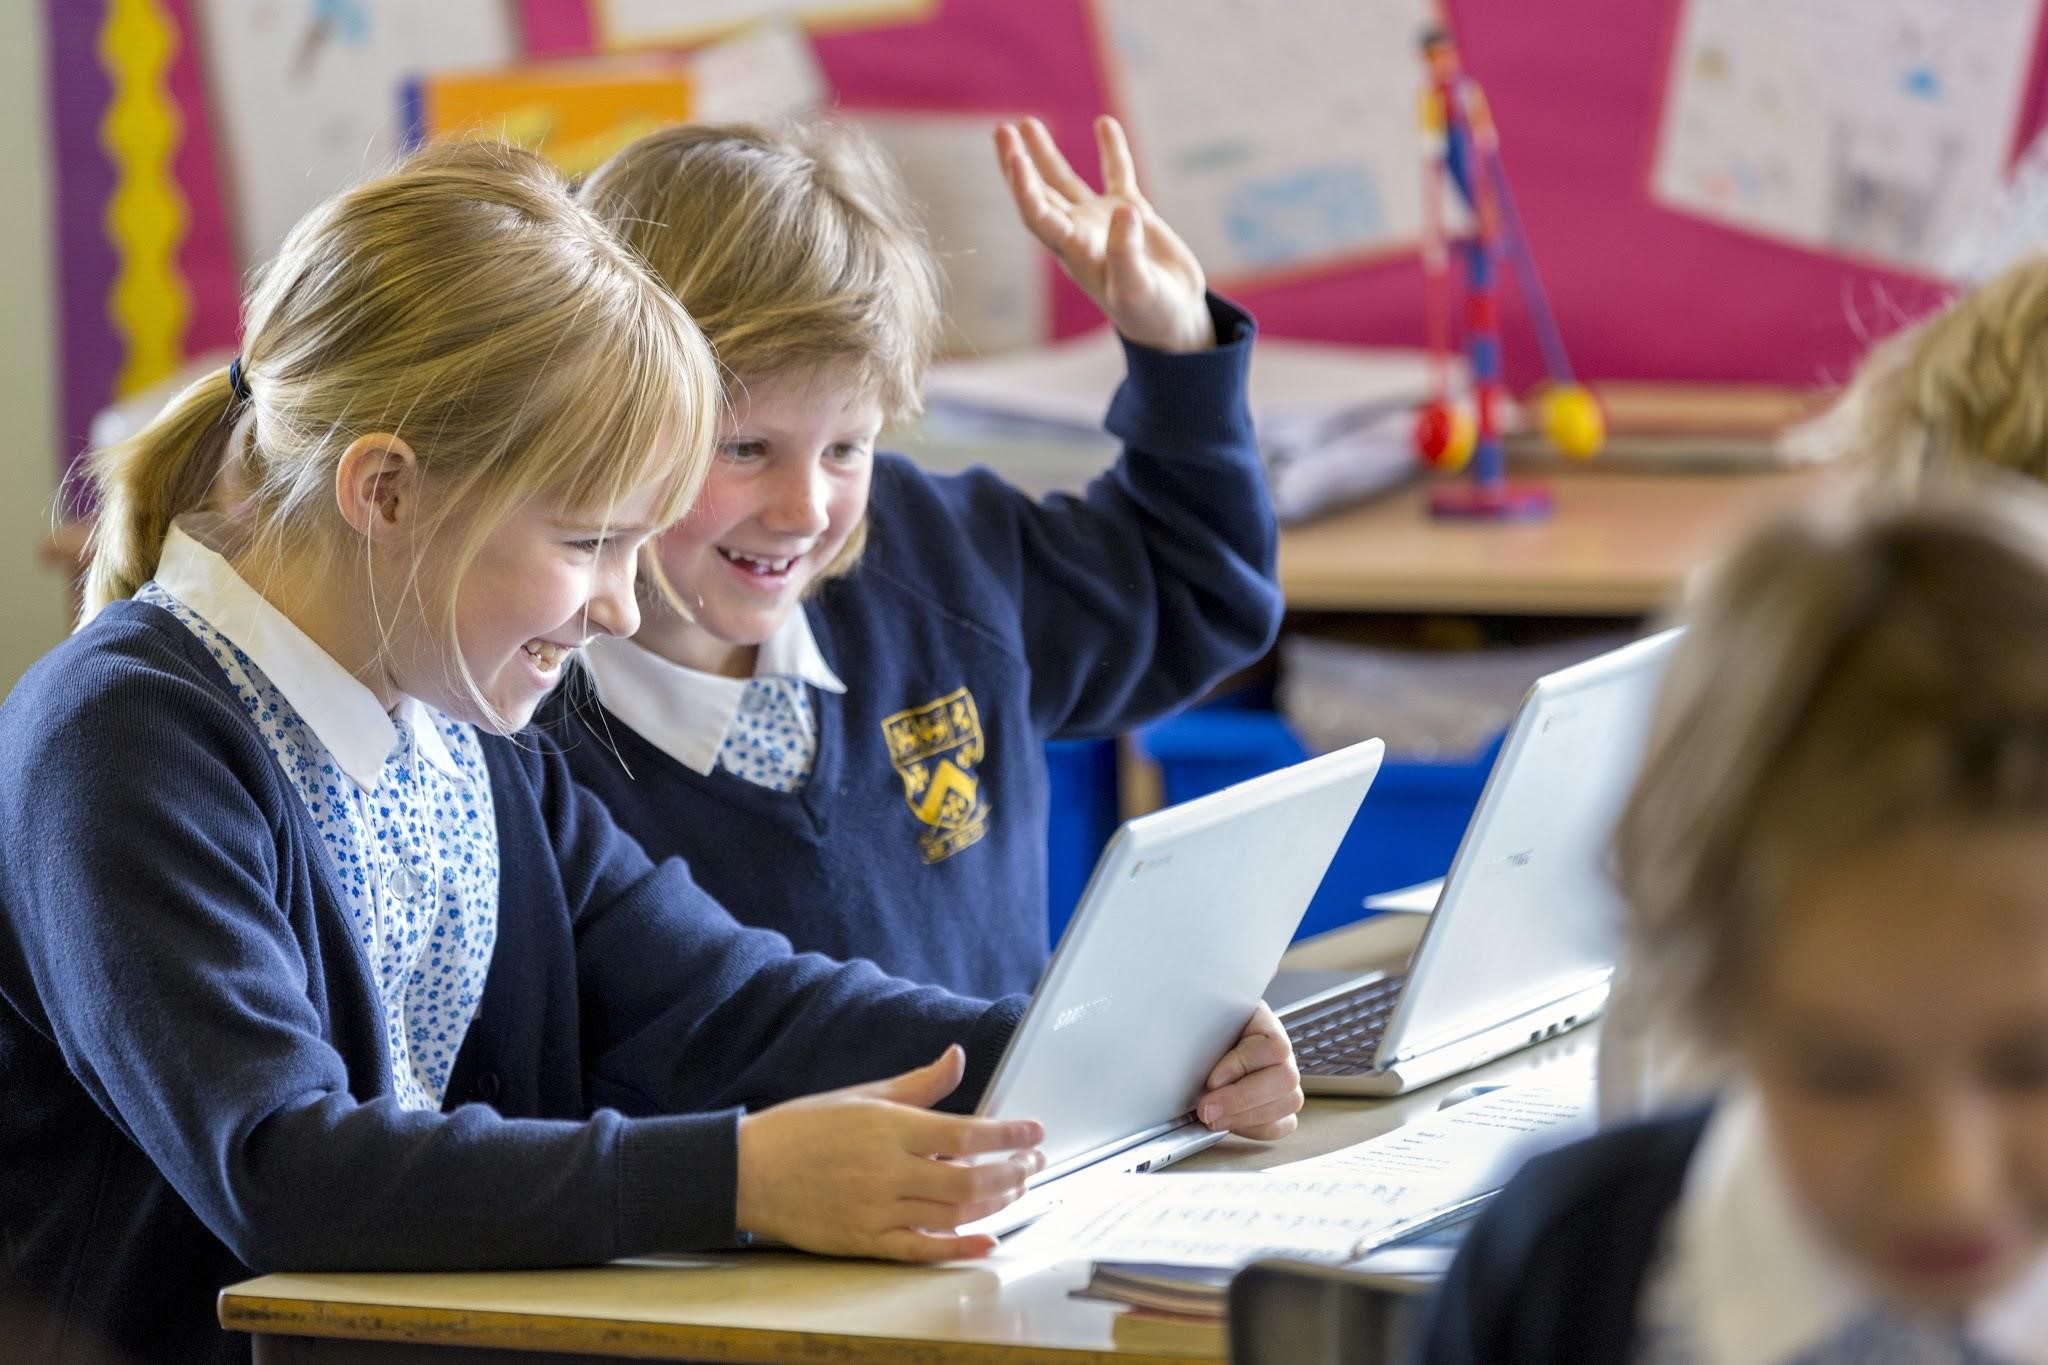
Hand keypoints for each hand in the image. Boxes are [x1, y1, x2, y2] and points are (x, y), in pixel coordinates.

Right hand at [734, 1045, 1045, 1261]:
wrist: (749, 1171)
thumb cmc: (803, 1128)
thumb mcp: (862, 1095)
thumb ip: (918, 1083)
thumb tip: (957, 1056)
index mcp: (889, 1128)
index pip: (965, 1134)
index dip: (1007, 1134)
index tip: (1035, 1131)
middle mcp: (888, 1171)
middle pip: (969, 1178)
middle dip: (1011, 1171)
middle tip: (1034, 1162)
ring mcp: (878, 1210)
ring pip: (953, 1212)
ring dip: (995, 1201)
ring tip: (1017, 1188)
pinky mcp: (866, 1240)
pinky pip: (923, 1248)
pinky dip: (959, 1246)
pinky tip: (988, 1239)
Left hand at [995, 115, 1214, 353]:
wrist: (1172, 318)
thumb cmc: (1149, 312)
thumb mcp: (1136, 289)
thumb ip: (1126, 253)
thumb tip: (1122, 211)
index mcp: (1074, 251)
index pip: (1039, 215)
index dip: (1024, 187)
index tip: (1015, 158)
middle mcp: (1079, 232)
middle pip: (1039, 193)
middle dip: (1018, 163)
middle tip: (1002, 130)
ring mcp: (1102, 220)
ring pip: (1066, 181)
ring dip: (1045, 154)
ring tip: (1026, 123)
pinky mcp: (1131, 213)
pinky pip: (1117, 174)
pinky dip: (1112, 149)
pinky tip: (1104, 122)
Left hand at [1194, 1003, 1302, 1140]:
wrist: (1205, 1041)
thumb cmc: (1205, 1029)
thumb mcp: (1201, 1020)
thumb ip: (1197, 1029)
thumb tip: (1176, 1045)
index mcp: (1263, 1022)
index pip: (1271, 1045)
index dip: (1243, 1065)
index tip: (1212, 1080)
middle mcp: (1281, 1051)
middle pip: (1285, 1078)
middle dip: (1241, 1099)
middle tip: (1207, 1109)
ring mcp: (1285, 1080)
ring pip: (1287, 1103)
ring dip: (1245, 1117)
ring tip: (1212, 1119)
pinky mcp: (1282, 1107)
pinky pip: (1281, 1125)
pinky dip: (1252, 1128)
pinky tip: (1228, 1123)